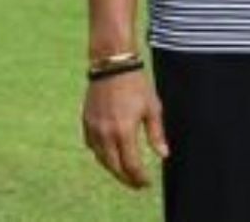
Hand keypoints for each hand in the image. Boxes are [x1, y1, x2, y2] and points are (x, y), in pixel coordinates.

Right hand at [83, 69, 167, 189]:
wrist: (112, 64)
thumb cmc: (136, 85)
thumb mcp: (152, 108)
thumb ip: (156, 134)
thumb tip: (163, 155)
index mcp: (124, 131)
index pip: (131, 165)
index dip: (139, 178)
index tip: (146, 183)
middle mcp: (106, 133)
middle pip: (114, 167)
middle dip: (125, 179)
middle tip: (136, 184)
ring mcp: (93, 128)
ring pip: (101, 158)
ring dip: (113, 168)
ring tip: (124, 172)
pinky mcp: (86, 121)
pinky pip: (91, 146)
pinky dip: (101, 154)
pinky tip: (109, 154)